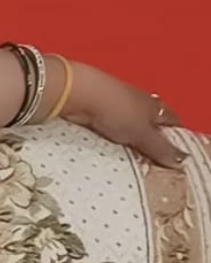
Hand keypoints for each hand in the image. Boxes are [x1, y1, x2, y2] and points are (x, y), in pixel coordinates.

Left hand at [63, 63, 185, 171]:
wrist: (81, 96)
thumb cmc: (116, 109)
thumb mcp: (142, 133)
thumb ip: (160, 147)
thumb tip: (181, 160)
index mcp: (154, 106)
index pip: (172, 121)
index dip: (177, 136)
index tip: (179, 155)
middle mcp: (138, 105)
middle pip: (151, 127)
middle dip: (153, 144)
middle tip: (156, 167)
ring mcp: (117, 110)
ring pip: (130, 132)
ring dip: (132, 146)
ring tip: (134, 166)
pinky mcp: (98, 116)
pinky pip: (111, 135)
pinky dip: (114, 144)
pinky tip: (112, 156)